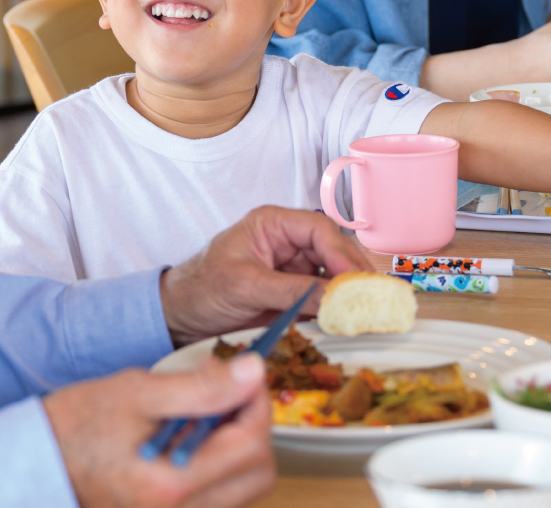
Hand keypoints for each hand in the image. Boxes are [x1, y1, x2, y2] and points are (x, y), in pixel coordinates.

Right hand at [43, 354, 274, 507]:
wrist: (31, 463)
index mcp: (172, 485)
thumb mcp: (136, 394)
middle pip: (258, 474)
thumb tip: (252, 373)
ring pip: (241, 486)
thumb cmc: (73, 427)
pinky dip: (217, 461)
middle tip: (230, 390)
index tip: (246, 372)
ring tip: (205, 408)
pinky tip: (190, 433)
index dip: (257, 402)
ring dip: (237, 443)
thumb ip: (200, 388)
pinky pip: (216, 494)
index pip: (251, 445)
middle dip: (253, 426)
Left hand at [160, 206, 372, 345]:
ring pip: (332, 278)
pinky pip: (322, 302)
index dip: (341, 253)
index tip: (354, 280)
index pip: (319, 230)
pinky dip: (335, 313)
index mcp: (273, 224)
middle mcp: (288, 244)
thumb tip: (333, 298)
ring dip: (348, 296)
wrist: (179, 318)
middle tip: (371, 299)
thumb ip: (290, 290)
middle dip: (352, 275)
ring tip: (366, 314)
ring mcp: (292, 271)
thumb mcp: (244, 286)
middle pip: (333, 253)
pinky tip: (347, 325)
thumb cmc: (200, 288)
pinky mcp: (293, 297)